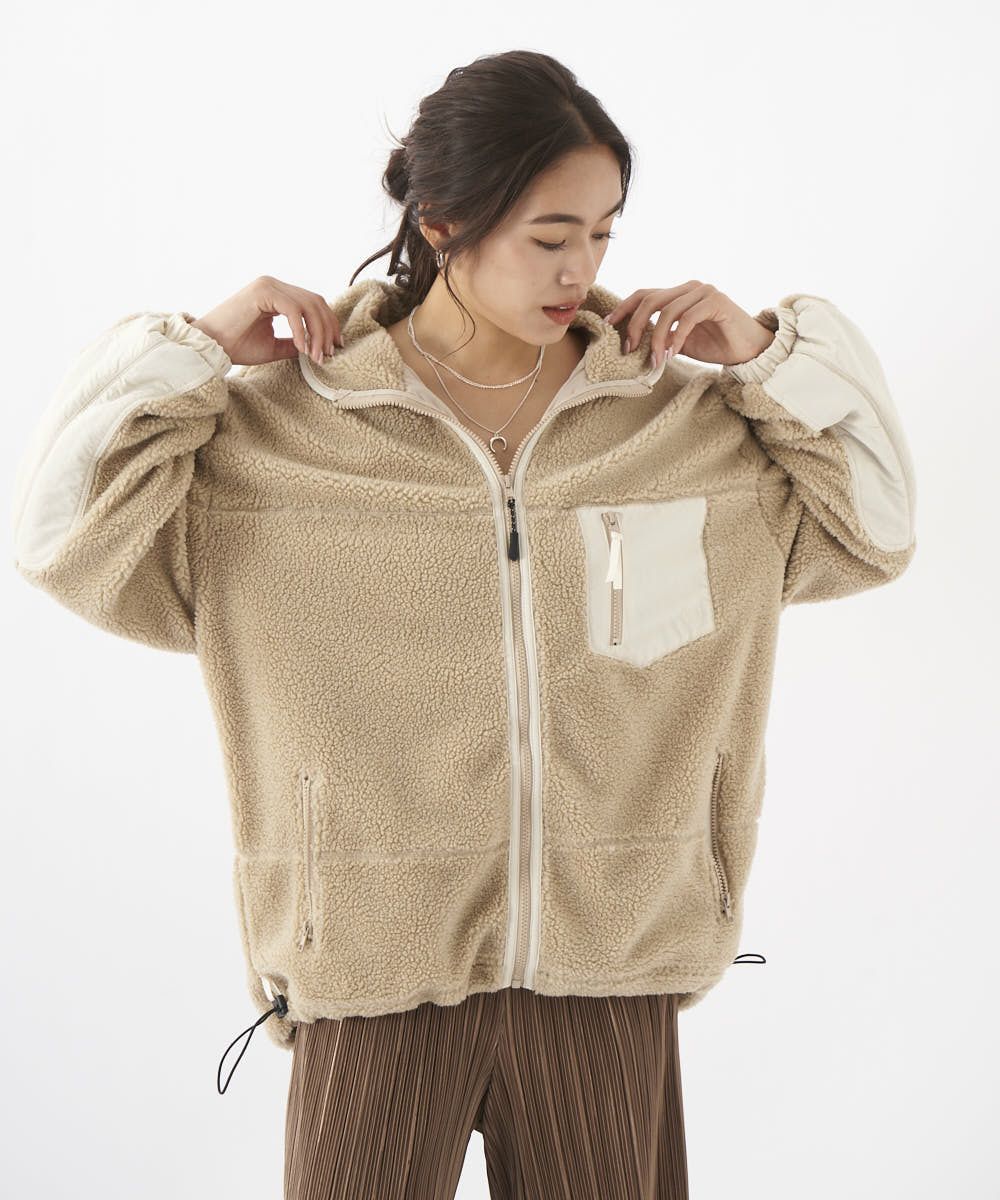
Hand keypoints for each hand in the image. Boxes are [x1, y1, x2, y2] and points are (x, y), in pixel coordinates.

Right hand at [189, 275, 344, 366]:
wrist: (210, 346)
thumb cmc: (236, 346)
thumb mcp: (274, 346)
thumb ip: (296, 343)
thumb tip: (318, 349)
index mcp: (277, 294)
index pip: (313, 303)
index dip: (329, 324)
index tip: (336, 347)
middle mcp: (274, 284)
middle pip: (316, 302)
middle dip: (328, 329)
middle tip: (330, 354)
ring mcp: (268, 285)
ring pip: (308, 305)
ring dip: (317, 332)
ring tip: (317, 356)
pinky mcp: (262, 292)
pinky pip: (293, 310)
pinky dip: (301, 330)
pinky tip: (302, 348)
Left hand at [603, 281, 775, 369]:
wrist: (748, 350)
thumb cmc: (715, 344)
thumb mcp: (680, 342)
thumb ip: (660, 337)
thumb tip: (632, 344)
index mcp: (678, 294)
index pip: (644, 294)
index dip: (623, 308)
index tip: (607, 326)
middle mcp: (689, 288)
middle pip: (650, 299)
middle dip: (634, 325)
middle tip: (630, 350)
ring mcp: (704, 292)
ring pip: (667, 311)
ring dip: (657, 338)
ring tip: (656, 359)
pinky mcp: (717, 302)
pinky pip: (688, 318)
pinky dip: (677, 337)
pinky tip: (673, 354)